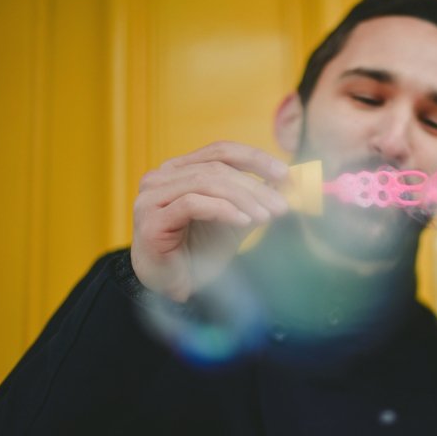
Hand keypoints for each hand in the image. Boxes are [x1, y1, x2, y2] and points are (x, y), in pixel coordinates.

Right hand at [130, 141, 288, 301]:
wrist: (173, 285)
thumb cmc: (199, 251)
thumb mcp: (234, 219)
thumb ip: (253, 199)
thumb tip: (283, 180)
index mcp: (179, 169)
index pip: (221, 151)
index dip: (255, 158)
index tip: (285, 174)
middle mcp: (161, 177)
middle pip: (217, 167)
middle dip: (255, 186)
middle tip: (281, 205)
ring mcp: (152, 197)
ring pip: (207, 183)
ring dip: (244, 199)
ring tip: (267, 216)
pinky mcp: (151, 219)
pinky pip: (193, 203)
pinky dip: (224, 210)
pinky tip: (244, 222)